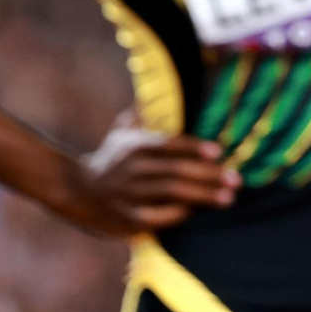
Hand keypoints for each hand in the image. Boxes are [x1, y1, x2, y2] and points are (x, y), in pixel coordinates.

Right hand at [65, 122, 239, 236]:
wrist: (73, 190)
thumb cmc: (110, 159)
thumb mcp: (122, 133)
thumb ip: (143, 114)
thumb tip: (156, 93)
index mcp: (135, 146)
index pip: (169, 144)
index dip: (194, 147)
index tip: (219, 152)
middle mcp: (132, 169)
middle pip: (176, 171)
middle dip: (209, 176)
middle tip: (237, 180)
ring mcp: (128, 194)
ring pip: (170, 193)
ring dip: (202, 196)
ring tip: (228, 198)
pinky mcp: (125, 218)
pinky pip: (155, 218)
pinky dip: (175, 215)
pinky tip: (194, 212)